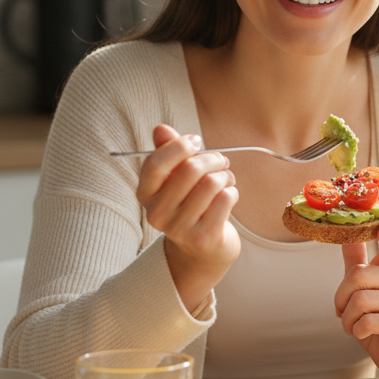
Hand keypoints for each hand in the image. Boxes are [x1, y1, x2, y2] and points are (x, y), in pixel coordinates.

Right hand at [136, 124, 239, 310]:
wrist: (202, 249)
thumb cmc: (189, 204)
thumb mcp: (175, 178)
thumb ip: (168, 152)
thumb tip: (160, 129)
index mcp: (145, 195)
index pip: (155, 163)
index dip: (179, 146)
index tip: (196, 141)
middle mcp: (157, 213)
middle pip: (190, 170)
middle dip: (212, 158)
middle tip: (221, 161)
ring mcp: (180, 228)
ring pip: (211, 183)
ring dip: (225, 175)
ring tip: (226, 179)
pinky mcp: (204, 237)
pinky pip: (225, 199)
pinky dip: (232, 191)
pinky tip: (229, 195)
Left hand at [336, 225, 378, 375]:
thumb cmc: (377, 318)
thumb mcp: (364, 289)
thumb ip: (356, 262)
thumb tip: (346, 236)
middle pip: (358, 276)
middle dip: (341, 298)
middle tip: (342, 312)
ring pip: (360, 301)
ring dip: (347, 319)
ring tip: (352, 326)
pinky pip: (367, 322)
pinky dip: (357, 331)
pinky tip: (362, 334)